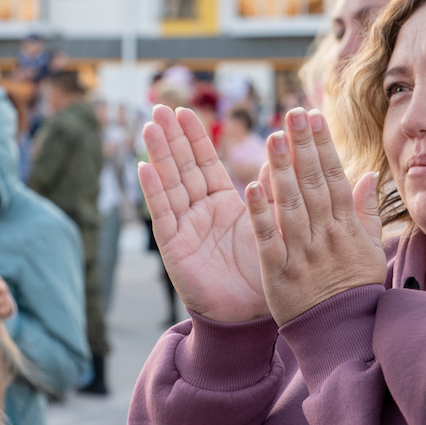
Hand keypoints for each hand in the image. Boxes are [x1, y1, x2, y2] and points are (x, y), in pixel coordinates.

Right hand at [139, 104, 267, 322]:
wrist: (252, 316)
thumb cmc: (264, 273)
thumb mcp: (273, 225)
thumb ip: (273, 191)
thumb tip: (281, 154)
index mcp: (224, 204)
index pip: (205, 163)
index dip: (194, 137)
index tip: (185, 110)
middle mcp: (199, 212)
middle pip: (182, 168)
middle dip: (171, 138)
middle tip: (159, 108)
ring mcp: (184, 228)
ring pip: (169, 185)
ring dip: (158, 156)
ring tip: (149, 127)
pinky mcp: (175, 248)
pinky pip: (163, 216)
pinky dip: (154, 192)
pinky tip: (144, 168)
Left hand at [246, 109, 385, 325]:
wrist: (341, 335)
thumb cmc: (354, 290)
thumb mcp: (370, 251)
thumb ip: (365, 212)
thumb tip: (368, 175)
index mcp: (346, 228)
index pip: (335, 179)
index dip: (323, 146)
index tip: (313, 116)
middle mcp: (325, 237)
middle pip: (314, 184)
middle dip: (303, 147)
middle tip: (292, 114)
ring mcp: (302, 254)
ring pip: (291, 206)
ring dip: (281, 171)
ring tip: (273, 137)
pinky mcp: (279, 274)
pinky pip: (268, 240)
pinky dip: (260, 214)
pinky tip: (251, 188)